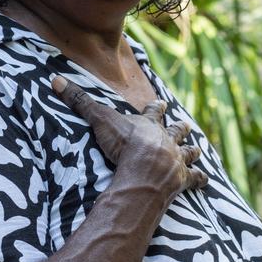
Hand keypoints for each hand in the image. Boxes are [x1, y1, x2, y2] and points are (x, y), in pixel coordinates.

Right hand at [51, 76, 207, 203]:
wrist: (145, 170)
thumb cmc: (124, 144)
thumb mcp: (100, 119)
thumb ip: (80, 101)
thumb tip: (56, 80)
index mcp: (151, 125)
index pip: (155, 111)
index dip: (157, 107)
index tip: (163, 101)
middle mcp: (167, 140)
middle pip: (177, 131)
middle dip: (180, 128)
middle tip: (186, 124)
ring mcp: (177, 160)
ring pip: (189, 152)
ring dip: (192, 151)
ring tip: (198, 150)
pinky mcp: (182, 180)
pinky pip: (196, 179)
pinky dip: (200, 179)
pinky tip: (205, 181)